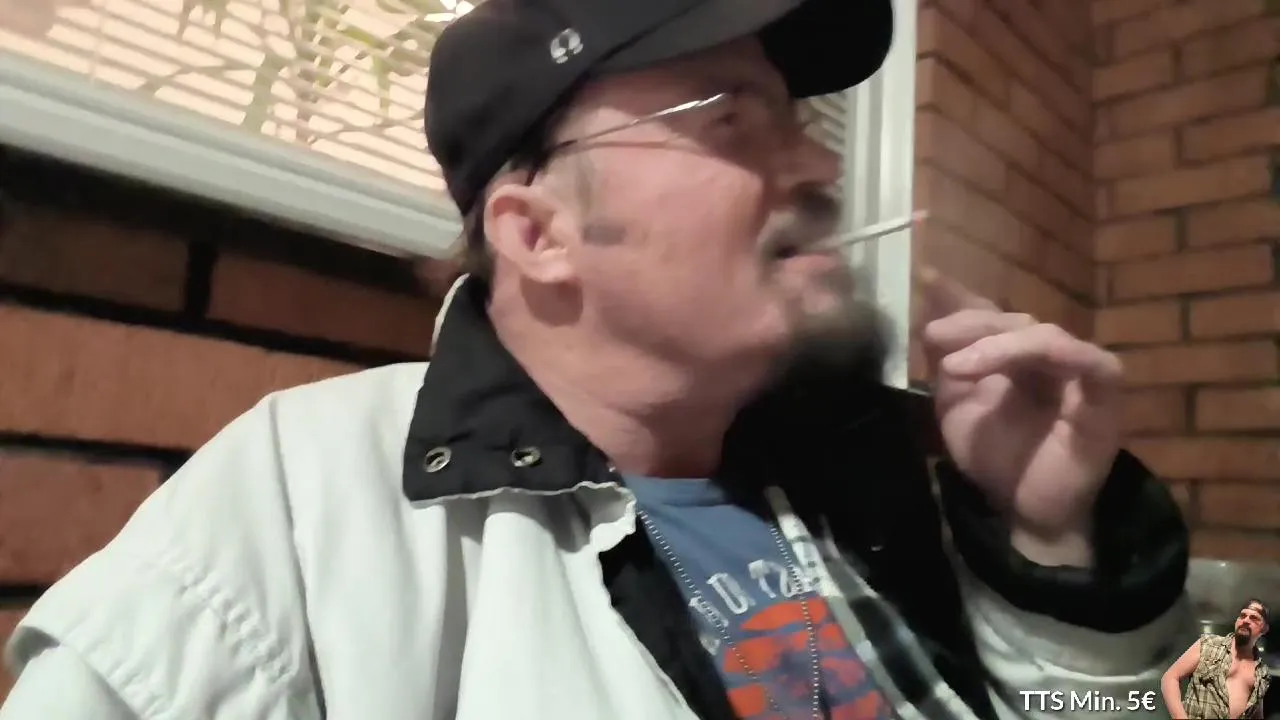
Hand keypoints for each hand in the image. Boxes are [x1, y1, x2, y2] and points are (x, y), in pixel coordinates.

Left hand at [916, 267, 1123, 565]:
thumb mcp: (956, 404)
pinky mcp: (1104, 392)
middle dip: (969, 323)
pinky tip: (1011, 358)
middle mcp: (1048, 355)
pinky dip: (1054, 351)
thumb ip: (945, 359)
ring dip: (997, 343)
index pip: (990, 313)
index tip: (924, 276)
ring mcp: (1079, 369)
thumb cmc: (997, 458)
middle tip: (933, 335)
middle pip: (1012, 320)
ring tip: (956, 366)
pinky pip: (1089, 360)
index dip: (960, 296)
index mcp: (1015, 354)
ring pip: (1041, 334)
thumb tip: (928, 310)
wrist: (1025, 509)